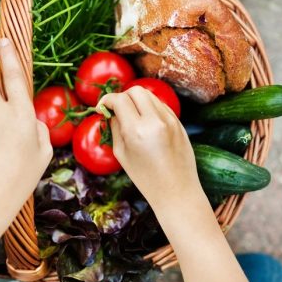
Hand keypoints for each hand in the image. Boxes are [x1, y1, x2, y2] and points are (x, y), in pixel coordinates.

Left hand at [0, 38, 52, 226]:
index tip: (5, 40)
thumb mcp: (43, 153)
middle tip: (3, 91)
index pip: (14, 77)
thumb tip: (31, 120)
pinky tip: (1, 156)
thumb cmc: (22, 178)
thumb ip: (39, 130)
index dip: (9, 56)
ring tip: (10, 145)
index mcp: (21, 116)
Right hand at [97, 86, 202, 208]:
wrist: (176, 190)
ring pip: (149, 95)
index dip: (107, 100)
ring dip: (137, 100)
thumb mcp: (121, 154)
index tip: (102, 107)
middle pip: (135, 90)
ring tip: (132, 116)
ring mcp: (170, 120)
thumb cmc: (145, 177)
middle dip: (123, 96)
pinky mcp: (178, 123)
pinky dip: (150, 107)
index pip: (119, 100)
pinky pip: (161, 105)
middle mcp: (155, 121)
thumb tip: (111, 111)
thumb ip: (115, 128)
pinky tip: (146, 122)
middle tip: (117, 110)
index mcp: (136, 130)